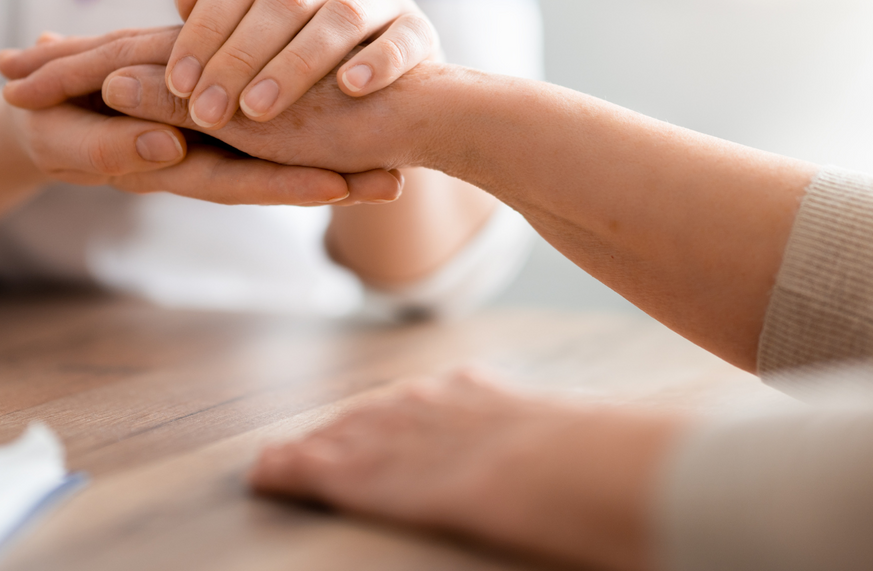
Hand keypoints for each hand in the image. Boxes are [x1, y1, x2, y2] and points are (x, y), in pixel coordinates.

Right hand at [0, 30, 403, 205]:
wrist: (40, 114)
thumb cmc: (49, 133)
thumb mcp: (69, 141)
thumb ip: (112, 146)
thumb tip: (167, 146)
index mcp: (174, 162)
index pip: (239, 180)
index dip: (287, 184)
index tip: (340, 191)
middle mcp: (203, 150)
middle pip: (276, 169)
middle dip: (335, 179)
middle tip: (397, 183)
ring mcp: (211, 128)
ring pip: (280, 146)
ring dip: (335, 156)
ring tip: (398, 161)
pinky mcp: (211, 102)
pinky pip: (266, 116)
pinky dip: (309, 121)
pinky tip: (356, 112)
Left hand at [164, 0, 439, 129]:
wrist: (385, 86)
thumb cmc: (297, 51)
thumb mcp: (252, 29)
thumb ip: (218, 13)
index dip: (204, 30)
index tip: (178, 84)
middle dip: (239, 58)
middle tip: (209, 111)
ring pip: (340, 18)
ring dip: (295, 66)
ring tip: (258, 112)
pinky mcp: (419, 26)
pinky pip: (401, 39)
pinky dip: (377, 62)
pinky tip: (350, 89)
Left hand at [249, 368, 689, 570]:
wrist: (585, 469)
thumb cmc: (608, 462)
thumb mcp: (587, 441)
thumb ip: (569, 444)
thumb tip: (603, 461)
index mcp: (484, 392)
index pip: (424, 400)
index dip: (391, 416)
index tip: (371, 425)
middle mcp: (434, 403)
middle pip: (374, 413)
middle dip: (340, 430)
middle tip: (304, 443)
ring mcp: (406, 438)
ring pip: (343, 439)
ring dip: (310, 451)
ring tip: (277, 462)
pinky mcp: (381, 479)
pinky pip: (323, 472)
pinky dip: (290, 472)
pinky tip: (264, 476)